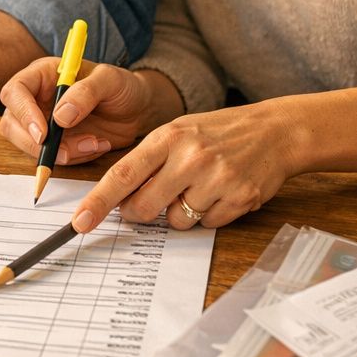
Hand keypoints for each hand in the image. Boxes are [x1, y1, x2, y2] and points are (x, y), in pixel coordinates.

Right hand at [0, 59, 154, 166]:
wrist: (138, 109)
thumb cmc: (122, 86)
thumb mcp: (111, 80)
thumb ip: (86, 92)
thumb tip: (60, 116)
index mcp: (42, 75)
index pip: (16, 91)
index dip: (23, 113)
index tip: (43, 132)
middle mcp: (36, 99)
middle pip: (12, 124)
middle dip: (37, 143)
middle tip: (67, 151)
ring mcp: (43, 123)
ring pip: (30, 146)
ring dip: (61, 153)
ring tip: (95, 142)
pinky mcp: (55, 143)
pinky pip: (52, 158)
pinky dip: (74, 158)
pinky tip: (97, 145)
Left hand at [70, 100, 300, 233]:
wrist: (276, 131)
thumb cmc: (220, 132)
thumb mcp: (180, 132)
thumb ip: (150, 161)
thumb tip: (119, 199)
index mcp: (169, 136)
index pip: (124, 173)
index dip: (99, 201)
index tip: (80, 222)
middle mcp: (191, 156)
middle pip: (145, 206)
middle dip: (139, 213)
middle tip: (146, 205)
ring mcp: (217, 179)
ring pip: (176, 220)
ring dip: (180, 212)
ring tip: (198, 187)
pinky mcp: (239, 199)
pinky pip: (207, 225)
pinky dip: (208, 215)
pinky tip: (220, 192)